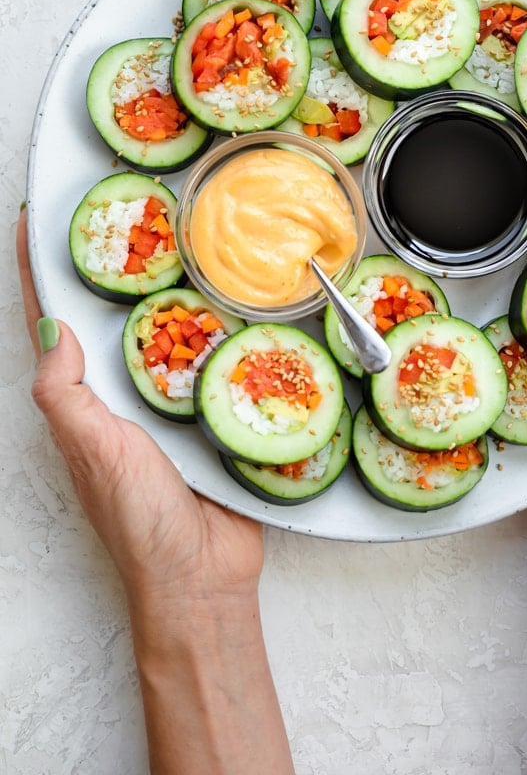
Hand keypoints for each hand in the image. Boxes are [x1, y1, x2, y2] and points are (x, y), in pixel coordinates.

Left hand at [17, 207, 293, 773]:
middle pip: (107, 319)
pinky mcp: (209, 413)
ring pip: (162, 334)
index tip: (33, 222)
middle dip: (107, 267)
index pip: (51, 325)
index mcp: (79, 402)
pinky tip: (233, 304)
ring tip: (176, 241)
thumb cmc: (139, 520)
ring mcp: (166, 405)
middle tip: (121, 213)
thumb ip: (65, 393)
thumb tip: (51, 327)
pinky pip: (211, 362)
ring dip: (167, 292)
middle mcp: (118, 397)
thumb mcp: (91, 451)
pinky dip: (218, 331)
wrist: (202, 574)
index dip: (37, 273)